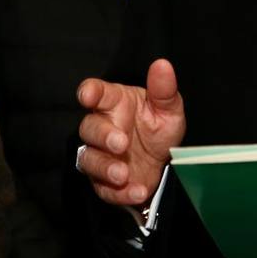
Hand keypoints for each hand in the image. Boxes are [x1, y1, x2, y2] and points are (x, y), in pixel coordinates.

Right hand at [77, 59, 185, 204]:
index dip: (90, 92)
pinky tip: (137, 190)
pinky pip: (103, 187)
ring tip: (123, 174)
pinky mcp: (103, 181)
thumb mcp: (169, 109)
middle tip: (120, 143)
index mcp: (115, 103)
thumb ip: (164, 90)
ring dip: (104, 167)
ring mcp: (100, 155)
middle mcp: (103, 127)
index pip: (96, 92)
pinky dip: (119, 192)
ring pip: (89, 159)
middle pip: (89, 128)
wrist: (163, 164)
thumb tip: (162, 65)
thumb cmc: (159, 128)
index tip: (88, 94)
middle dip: (102, 136)